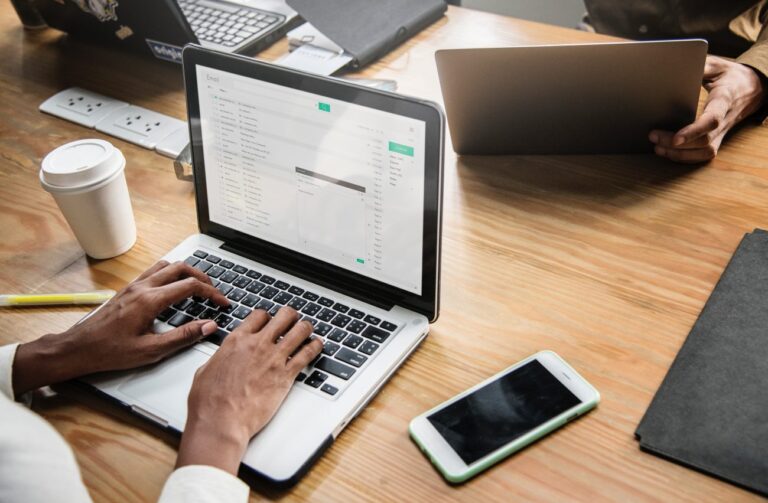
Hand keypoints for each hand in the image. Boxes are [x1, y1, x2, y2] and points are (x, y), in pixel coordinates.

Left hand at [12, 260, 228, 395]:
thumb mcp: (151, 350)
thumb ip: (183, 336)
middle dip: (202, 277)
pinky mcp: (128, 289)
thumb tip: (208, 326)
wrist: (79, 348)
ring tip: (197, 286)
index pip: (190, 286)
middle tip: (214, 291)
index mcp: (150, 301)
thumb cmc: (110, 352)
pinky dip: (170, 274)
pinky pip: (154, 271)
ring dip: (186, 272)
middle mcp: (142, 288)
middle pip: (180, 268)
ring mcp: (133, 286)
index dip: (212, 293)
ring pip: (166, 265)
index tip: (222, 302)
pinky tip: (173, 288)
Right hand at [176, 307, 322, 473]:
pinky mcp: (286, 375)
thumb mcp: (205, 370)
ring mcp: (274, 358)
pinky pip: (307, 353)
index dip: (268, 316)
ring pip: (299, 330)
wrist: (222, 421)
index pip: (259, 315)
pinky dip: (315, 347)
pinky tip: (318, 345)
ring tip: (308, 329)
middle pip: (283, 316)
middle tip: (293, 320)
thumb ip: (220, 358)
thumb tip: (222, 357)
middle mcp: (257, 345)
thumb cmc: (210, 402)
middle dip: (290, 316)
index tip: (270, 321)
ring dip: (306, 328)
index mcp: (237, 341)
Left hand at [650, 55, 764, 162]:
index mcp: (724, 100)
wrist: (751, 87)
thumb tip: (678, 66)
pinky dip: (686, 158)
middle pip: (703, 141)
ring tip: (657, 148)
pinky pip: (704, 154)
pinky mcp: (718, 138)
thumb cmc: (729, 75)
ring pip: (705, 152)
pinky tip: (668, 152)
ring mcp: (723, 132)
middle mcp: (725, 119)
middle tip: (653, 136)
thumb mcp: (717, 65)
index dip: (693, 131)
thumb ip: (700, 66)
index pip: (711, 120)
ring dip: (680, 154)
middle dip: (676, 144)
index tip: (675, 138)